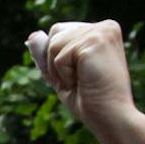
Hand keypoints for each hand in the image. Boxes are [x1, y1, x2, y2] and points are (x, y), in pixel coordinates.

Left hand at [25, 20, 144, 143]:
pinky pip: (59, 56)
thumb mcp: (61, 74)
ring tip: (82, 82)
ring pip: (54, 44)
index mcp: (101, 31)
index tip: (79, 76)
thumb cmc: (89, 100)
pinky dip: (64, 75)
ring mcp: (102, 31)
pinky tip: (84, 82)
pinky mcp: (96, 41)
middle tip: (79, 81)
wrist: (110, 117)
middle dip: (56, 62)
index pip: (59, 31)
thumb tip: (33, 35)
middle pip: (55, 33)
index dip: (57, 58)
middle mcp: (105, 26)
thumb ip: (47, 54)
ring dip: (59, 71)